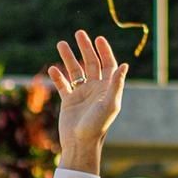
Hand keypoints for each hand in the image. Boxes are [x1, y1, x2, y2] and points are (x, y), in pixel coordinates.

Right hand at [47, 28, 127, 174]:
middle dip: (85, 48)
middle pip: (91, 63)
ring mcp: (82, 95)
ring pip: (75, 71)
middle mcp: (96, 89)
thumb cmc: (98, 126)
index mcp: (107, 89)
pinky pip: (63, 85)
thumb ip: (116, 84)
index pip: (108, 65)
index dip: (104, 51)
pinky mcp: (69, 102)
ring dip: (68, 58)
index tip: (98, 39)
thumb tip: (124, 64)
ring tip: (60, 44)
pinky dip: (58, 77)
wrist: (81, 144)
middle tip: (79, 33)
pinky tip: (53, 69)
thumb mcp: (109, 104)